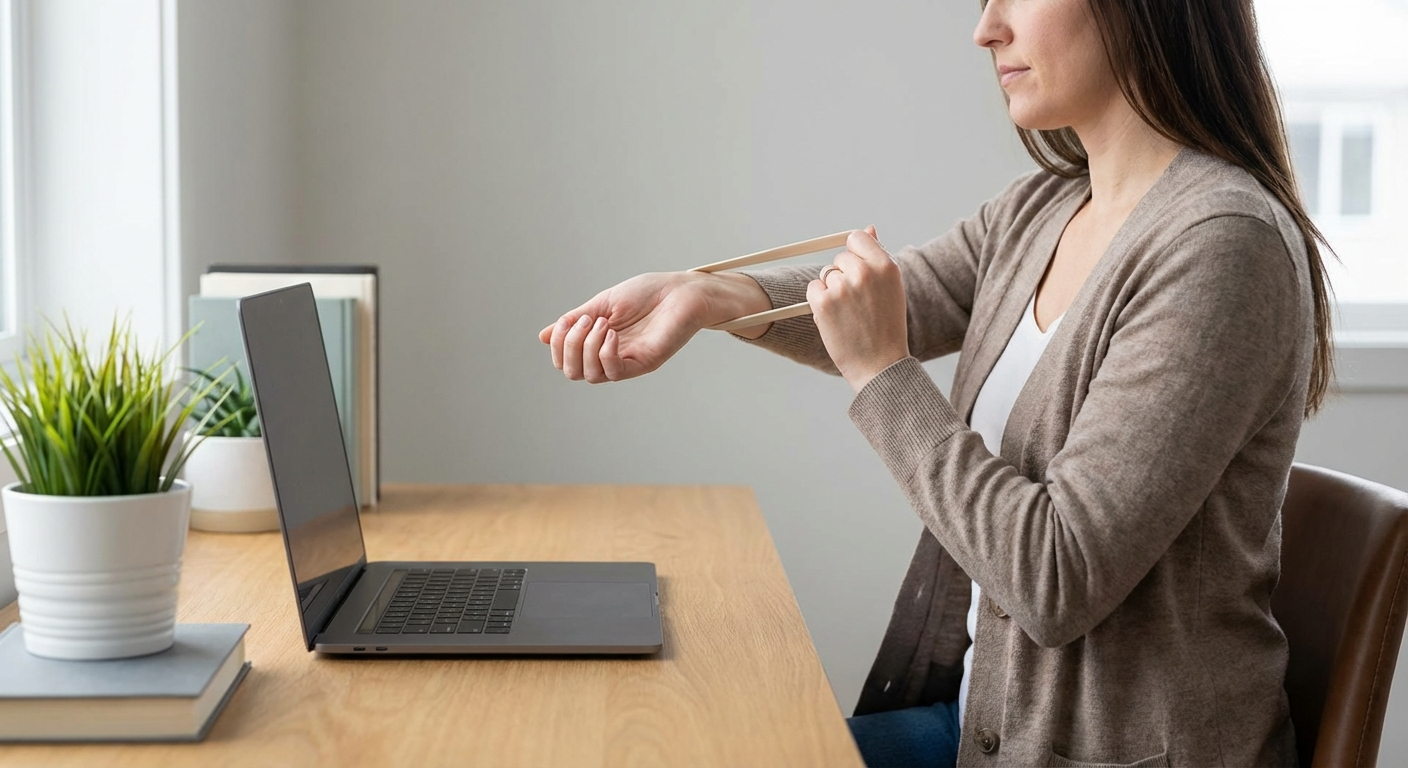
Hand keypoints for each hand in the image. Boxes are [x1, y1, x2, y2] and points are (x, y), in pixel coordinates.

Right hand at [538, 272, 710, 382]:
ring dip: (587, 346)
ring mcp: (627, 362)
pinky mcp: (644, 363)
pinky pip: (615, 372)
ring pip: (590, 375)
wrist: (681, 290)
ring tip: (603, 322)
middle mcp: (609, 356)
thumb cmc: (647, 294)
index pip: (565, 361)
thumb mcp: (602, 304)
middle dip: (567, 346)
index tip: (567, 320)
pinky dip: (606, 353)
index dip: (557, 343)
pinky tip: (612, 333)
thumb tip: (542, 336)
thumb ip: (576, 321)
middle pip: (573, 372)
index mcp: (597, 343)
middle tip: (586, 321)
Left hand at [807, 226, 909, 392]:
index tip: (858, 272)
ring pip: (826, 275)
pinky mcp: (823, 302)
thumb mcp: (891, 288)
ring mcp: (843, 286)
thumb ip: (877, 257)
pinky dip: (819, 302)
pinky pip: (813, 289)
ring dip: (832, 291)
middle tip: (858, 303)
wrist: (880, 364)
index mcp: (886, 266)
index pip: (857, 238)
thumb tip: (868, 228)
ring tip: (849, 314)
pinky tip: (836, 319)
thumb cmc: (886, 327)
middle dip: (843, 276)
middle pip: (839, 258)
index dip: (854, 254)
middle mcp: (864, 272)